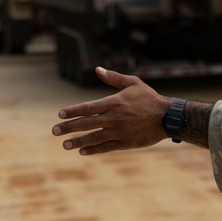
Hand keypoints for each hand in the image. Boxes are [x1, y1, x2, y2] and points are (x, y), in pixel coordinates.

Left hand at [52, 67, 172, 154]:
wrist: (167, 117)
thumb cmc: (149, 98)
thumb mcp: (133, 83)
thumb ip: (113, 78)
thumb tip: (97, 69)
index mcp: (114, 102)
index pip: (88, 107)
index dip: (73, 111)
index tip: (60, 115)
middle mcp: (114, 118)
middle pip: (87, 123)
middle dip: (69, 127)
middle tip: (55, 131)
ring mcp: (119, 131)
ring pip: (94, 138)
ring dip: (77, 141)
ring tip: (65, 145)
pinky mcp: (125, 142)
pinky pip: (105, 147)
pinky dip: (93, 150)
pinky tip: (82, 151)